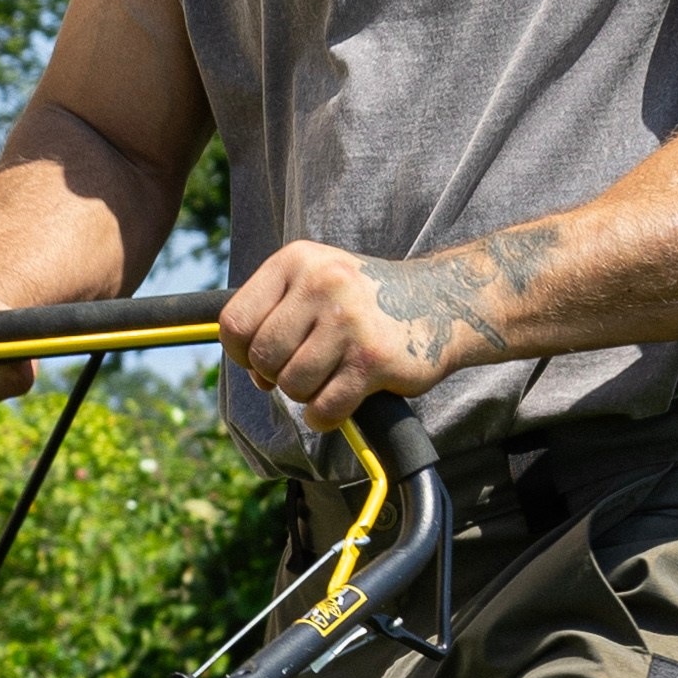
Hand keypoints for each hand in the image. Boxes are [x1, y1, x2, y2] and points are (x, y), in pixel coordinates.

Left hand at [219, 231, 559, 427]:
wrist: (442, 301)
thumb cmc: (365, 302)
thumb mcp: (315, 283)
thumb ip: (274, 317)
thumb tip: (251, 372)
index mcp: (296, 260)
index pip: (234, 323)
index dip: (242, 353)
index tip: (266, 357)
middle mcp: (320, 283)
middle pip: (263, 358)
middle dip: (277, 376)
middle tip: (305, 370)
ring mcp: (348, 321)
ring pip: (291, 385)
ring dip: (306, 394)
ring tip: (330, 378)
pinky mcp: (373, 359)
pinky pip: (324, 408)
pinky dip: (326, 417)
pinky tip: (342, 401)